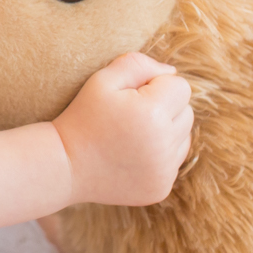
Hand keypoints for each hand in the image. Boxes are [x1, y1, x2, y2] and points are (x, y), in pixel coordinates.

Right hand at [51, 52, 193, 206]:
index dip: (156, 85)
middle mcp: (163, 145)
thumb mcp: (102, 80)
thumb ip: (139, 65)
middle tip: (131, 114)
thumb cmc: (83, 117)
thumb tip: (172, 72)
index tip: (131, 96)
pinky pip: (175, 161)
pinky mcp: (161, 188)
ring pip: (184, 137)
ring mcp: (163, 171)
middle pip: (187, 113)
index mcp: (152, 113)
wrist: (65, 165)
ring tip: (134, 134)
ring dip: (167, 131)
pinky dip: (161, 155)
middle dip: (165, 108)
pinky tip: (134, 154)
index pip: (181, 87)